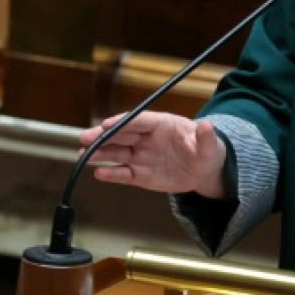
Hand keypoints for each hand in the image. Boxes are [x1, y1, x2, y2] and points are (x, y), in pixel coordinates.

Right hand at [82, 111, 226, 197]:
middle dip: (102, 136)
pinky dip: (111, 174)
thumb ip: (205, 137)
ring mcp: (142, 156)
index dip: (122, 121)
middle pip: (121, 135)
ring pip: (117, 153)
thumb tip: (207, 125)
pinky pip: (123, 174)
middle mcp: (147, 138)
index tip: (106, 124)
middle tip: (85, 138)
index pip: (138, 120)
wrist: (204, 172)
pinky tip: (99, 173)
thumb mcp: (210, 145)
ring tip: (84, 155)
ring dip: (100, 154)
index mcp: (161, 124)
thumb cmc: (206, 151)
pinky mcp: (140, 174)